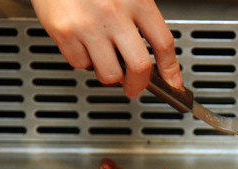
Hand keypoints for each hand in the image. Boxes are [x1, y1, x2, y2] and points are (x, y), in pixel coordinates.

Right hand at [31, 0, 181, 96]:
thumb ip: (140, 15)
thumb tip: (152, 50)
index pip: (163, 43)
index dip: (170, 68)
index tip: (173, 80)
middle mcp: (114, 13)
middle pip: (139, 67)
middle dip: (139, 84)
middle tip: (136, 86)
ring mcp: (88, 25)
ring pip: (109, 73)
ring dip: (110, 74)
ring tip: (106, 60)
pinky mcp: (64, 32)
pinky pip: (80, 63)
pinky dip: (83, 60)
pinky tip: (84, 44)